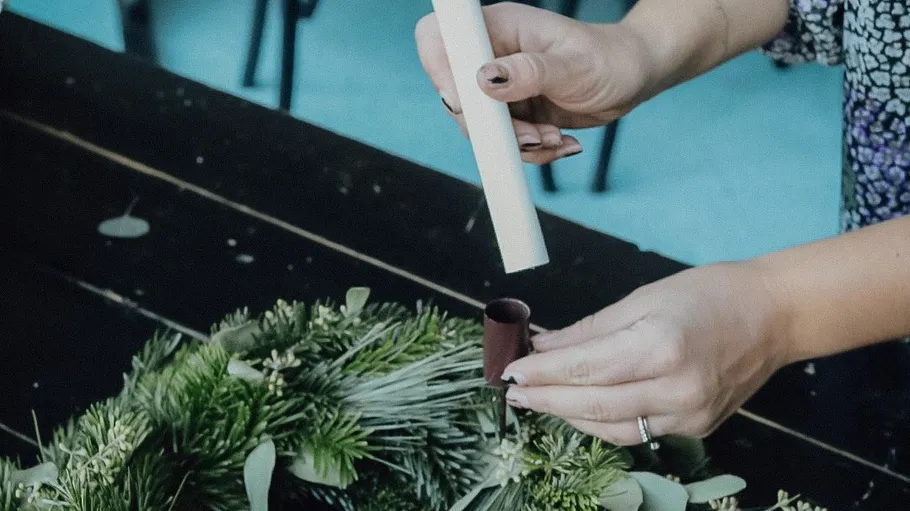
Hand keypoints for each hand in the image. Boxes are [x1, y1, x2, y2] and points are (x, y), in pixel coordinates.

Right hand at [415, 2, 658, 163]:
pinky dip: (531, 151)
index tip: (467, 104)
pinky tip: (561, 142)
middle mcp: (492, 56)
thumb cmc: (610, 58)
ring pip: (482, 128)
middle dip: (492, 126)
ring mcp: (501, 87)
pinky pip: (504, 142)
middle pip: (456, 97)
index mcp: (498, 28)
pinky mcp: (513, 113)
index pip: (439, 39)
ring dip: (517, 144)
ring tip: (554, 138)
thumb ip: (529, 72)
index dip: (440, 71)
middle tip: (532, 134)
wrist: (633, 78)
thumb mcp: (572, 66)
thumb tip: (484, 79)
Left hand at [500, 261, 791, 444]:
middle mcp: (676, 388)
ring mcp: (690, 414)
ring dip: (570, 416)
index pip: (585, 368)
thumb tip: (544, 346)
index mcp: (661, 346)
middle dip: (547, 399)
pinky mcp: (697, 427)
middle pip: (594, 404)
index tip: (511, 371)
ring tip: (539, 400)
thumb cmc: (710, 294)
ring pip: (612, 428)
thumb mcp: (643, 298)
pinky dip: (602, 423)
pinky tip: (579, 409)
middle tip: (513, 391)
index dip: (542, 373)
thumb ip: (589, 330)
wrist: (773, 315)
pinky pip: (638, 432)